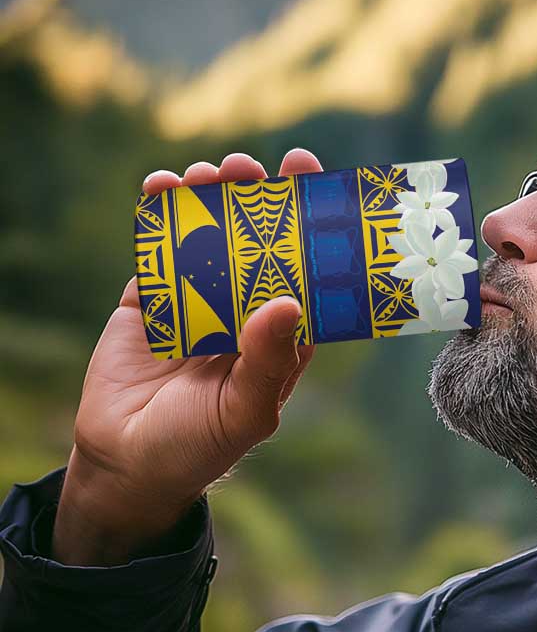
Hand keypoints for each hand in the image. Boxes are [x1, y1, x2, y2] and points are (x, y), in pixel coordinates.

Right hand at [52, 149, 321, 565]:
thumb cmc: (199, 446)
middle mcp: (244, 311)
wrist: (126, 463)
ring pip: (210, 236)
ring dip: (212, 199)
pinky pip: (159, 249)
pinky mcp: (150, 298)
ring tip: (211, 174)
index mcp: (280, 337)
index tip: (314, 185)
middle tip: (256, 168)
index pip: (305, 274)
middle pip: (259, 244)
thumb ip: (267, 360)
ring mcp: (197, 301)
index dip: (311, 231)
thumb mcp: (245, 411)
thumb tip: (289, 301)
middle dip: (259, 201)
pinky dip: (160, 215)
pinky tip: (162, 188)